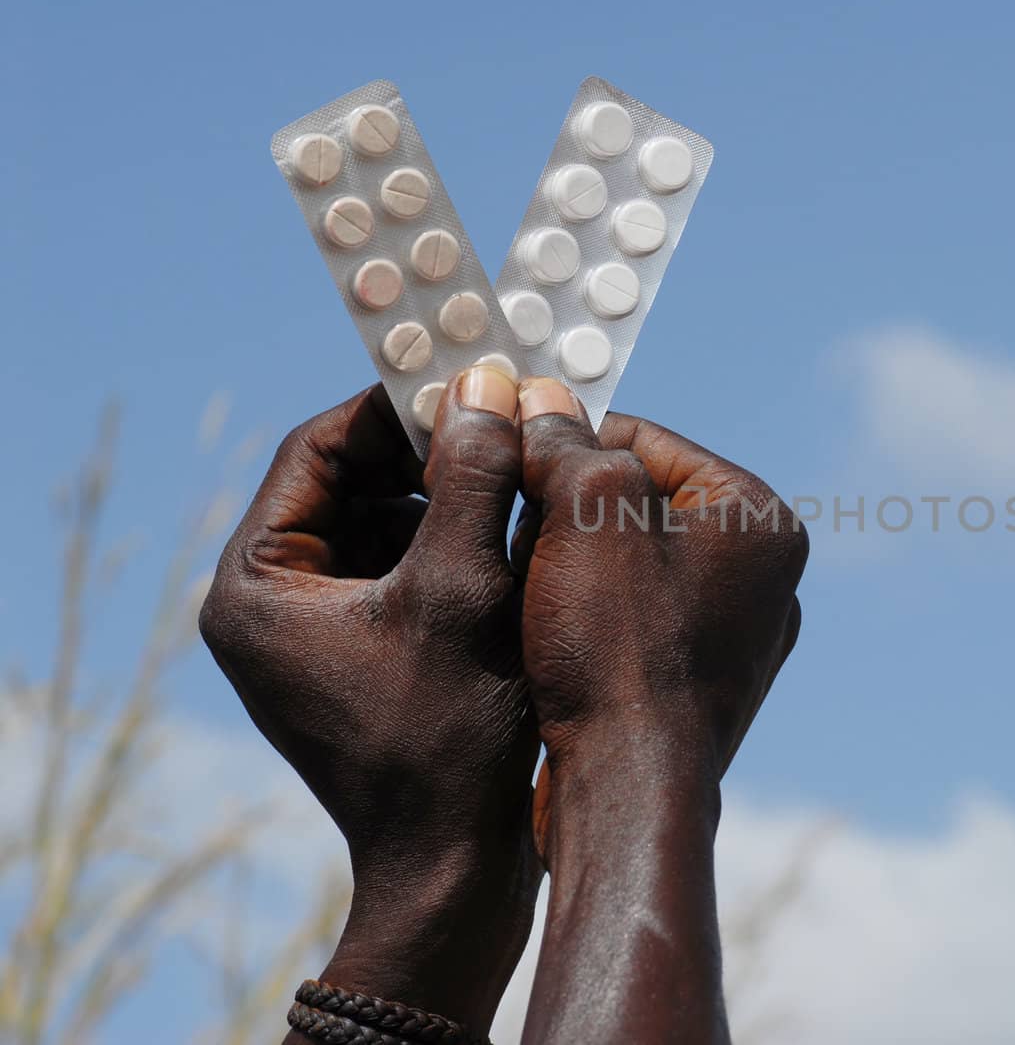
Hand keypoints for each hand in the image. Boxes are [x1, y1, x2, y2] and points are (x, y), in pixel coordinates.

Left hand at [199, 369, 534, 1034]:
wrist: (453, 867)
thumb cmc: (448, 734)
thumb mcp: (463, 588)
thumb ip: (471, 479)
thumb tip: (487, 387)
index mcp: (257, 585)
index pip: (317, 450)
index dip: (395, 408)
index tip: (471, 382)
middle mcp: (269, 606)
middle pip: (351, 485)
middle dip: (430, 455)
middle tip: (506, 427)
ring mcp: (314, 636)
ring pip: (385, 526)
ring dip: (451, 499)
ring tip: (521, 480)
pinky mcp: (359, 659)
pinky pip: (405, 573)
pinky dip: (456, 549)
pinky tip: (518, 541)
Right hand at [509, 379, 806, 1044]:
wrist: (629, 791)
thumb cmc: (616, 648)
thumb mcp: (583, 512)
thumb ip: (564, 442)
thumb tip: (540, 397)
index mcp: (760, 517)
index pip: (644, 440)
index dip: (561, 438)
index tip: (499, 449)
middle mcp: (767, 575)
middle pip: (637, 502)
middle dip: (564, 503)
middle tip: (501, 513)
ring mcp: (741, 636)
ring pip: (631, 564)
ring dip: (570, 560)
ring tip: (514, 574)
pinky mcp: (705, 686)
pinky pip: (636, 622)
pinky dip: (588, 615)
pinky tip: (540, 629)